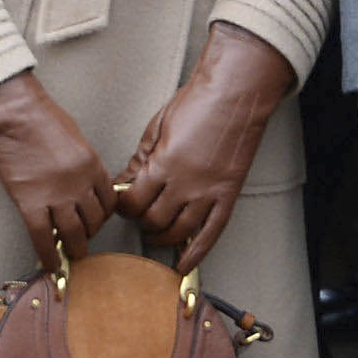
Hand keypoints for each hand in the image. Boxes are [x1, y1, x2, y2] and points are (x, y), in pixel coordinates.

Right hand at [0, 70, 114, 266]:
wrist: (11, 110)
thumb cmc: (38, 115)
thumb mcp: (73, 136)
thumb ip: (81, 163)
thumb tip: (80, 184)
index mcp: (92, 165)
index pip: (108, 202)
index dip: (102, 215)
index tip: (94, 220)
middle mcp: (80, 184)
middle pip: (94, 221)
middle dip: (89, 233)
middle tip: (81, 238)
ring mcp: (56, 195)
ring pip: (73, 234)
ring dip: (74, 248)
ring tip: (70, 254)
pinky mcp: (29, 202)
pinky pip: (42, 238)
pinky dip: (47, 255)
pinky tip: (49, 264)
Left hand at [115, 23, 294, 271]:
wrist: (235, 93)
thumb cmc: (197, 102)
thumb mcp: (157, 126)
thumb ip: (141, 158)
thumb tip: (126, 180)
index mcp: (164, 163)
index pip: (133, 200)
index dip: (123, 205)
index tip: (122, 202)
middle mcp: (186, 183)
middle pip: (153, 219)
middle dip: (140, 220)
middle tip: (137, 214)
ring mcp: (209, 192)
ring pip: (178, 230)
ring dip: (162, 236)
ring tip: (154, 232)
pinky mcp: (228, 195)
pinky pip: (211, 233)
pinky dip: (196, 253)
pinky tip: (184, 264)